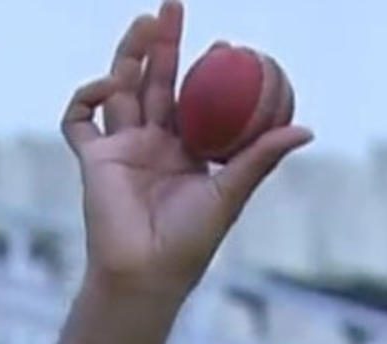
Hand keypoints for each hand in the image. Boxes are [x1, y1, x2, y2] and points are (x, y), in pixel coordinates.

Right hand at [64, 1, 311, 298]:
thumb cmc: (191, 242)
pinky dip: (86, 96)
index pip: (195, 99)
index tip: (226, 44)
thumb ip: (261, 157)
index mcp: (187, 151)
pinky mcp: (92, 159)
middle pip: (155, 82)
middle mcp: (153, 144)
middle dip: (162, 43)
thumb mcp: (231, 193)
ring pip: (120, 89)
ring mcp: (121, 148)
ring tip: (145, 22)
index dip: (207, 69)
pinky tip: (108, 86)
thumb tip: (307, 129)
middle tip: (172, 7)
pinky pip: (79, 120)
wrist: (145, 274)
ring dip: (128, 54)